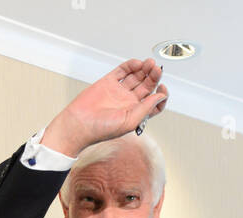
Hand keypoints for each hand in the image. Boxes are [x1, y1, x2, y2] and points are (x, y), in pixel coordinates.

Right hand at [43, 59, 168, 156]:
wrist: (80, 123)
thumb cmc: (102, 129)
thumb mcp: (131, 121)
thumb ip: (146, 107)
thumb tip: (160, 96)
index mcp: (136, 113)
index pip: (154, 102)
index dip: (160, 95)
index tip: (162, 88)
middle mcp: (129, 102)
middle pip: (147, 86)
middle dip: (153, 77)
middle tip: (156, 69)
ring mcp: (119, 91)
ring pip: (136, 77)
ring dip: (144, 70)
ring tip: (149, 63)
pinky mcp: (109, 82)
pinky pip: (122, 71)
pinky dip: (130, 66)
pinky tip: (137, 63)